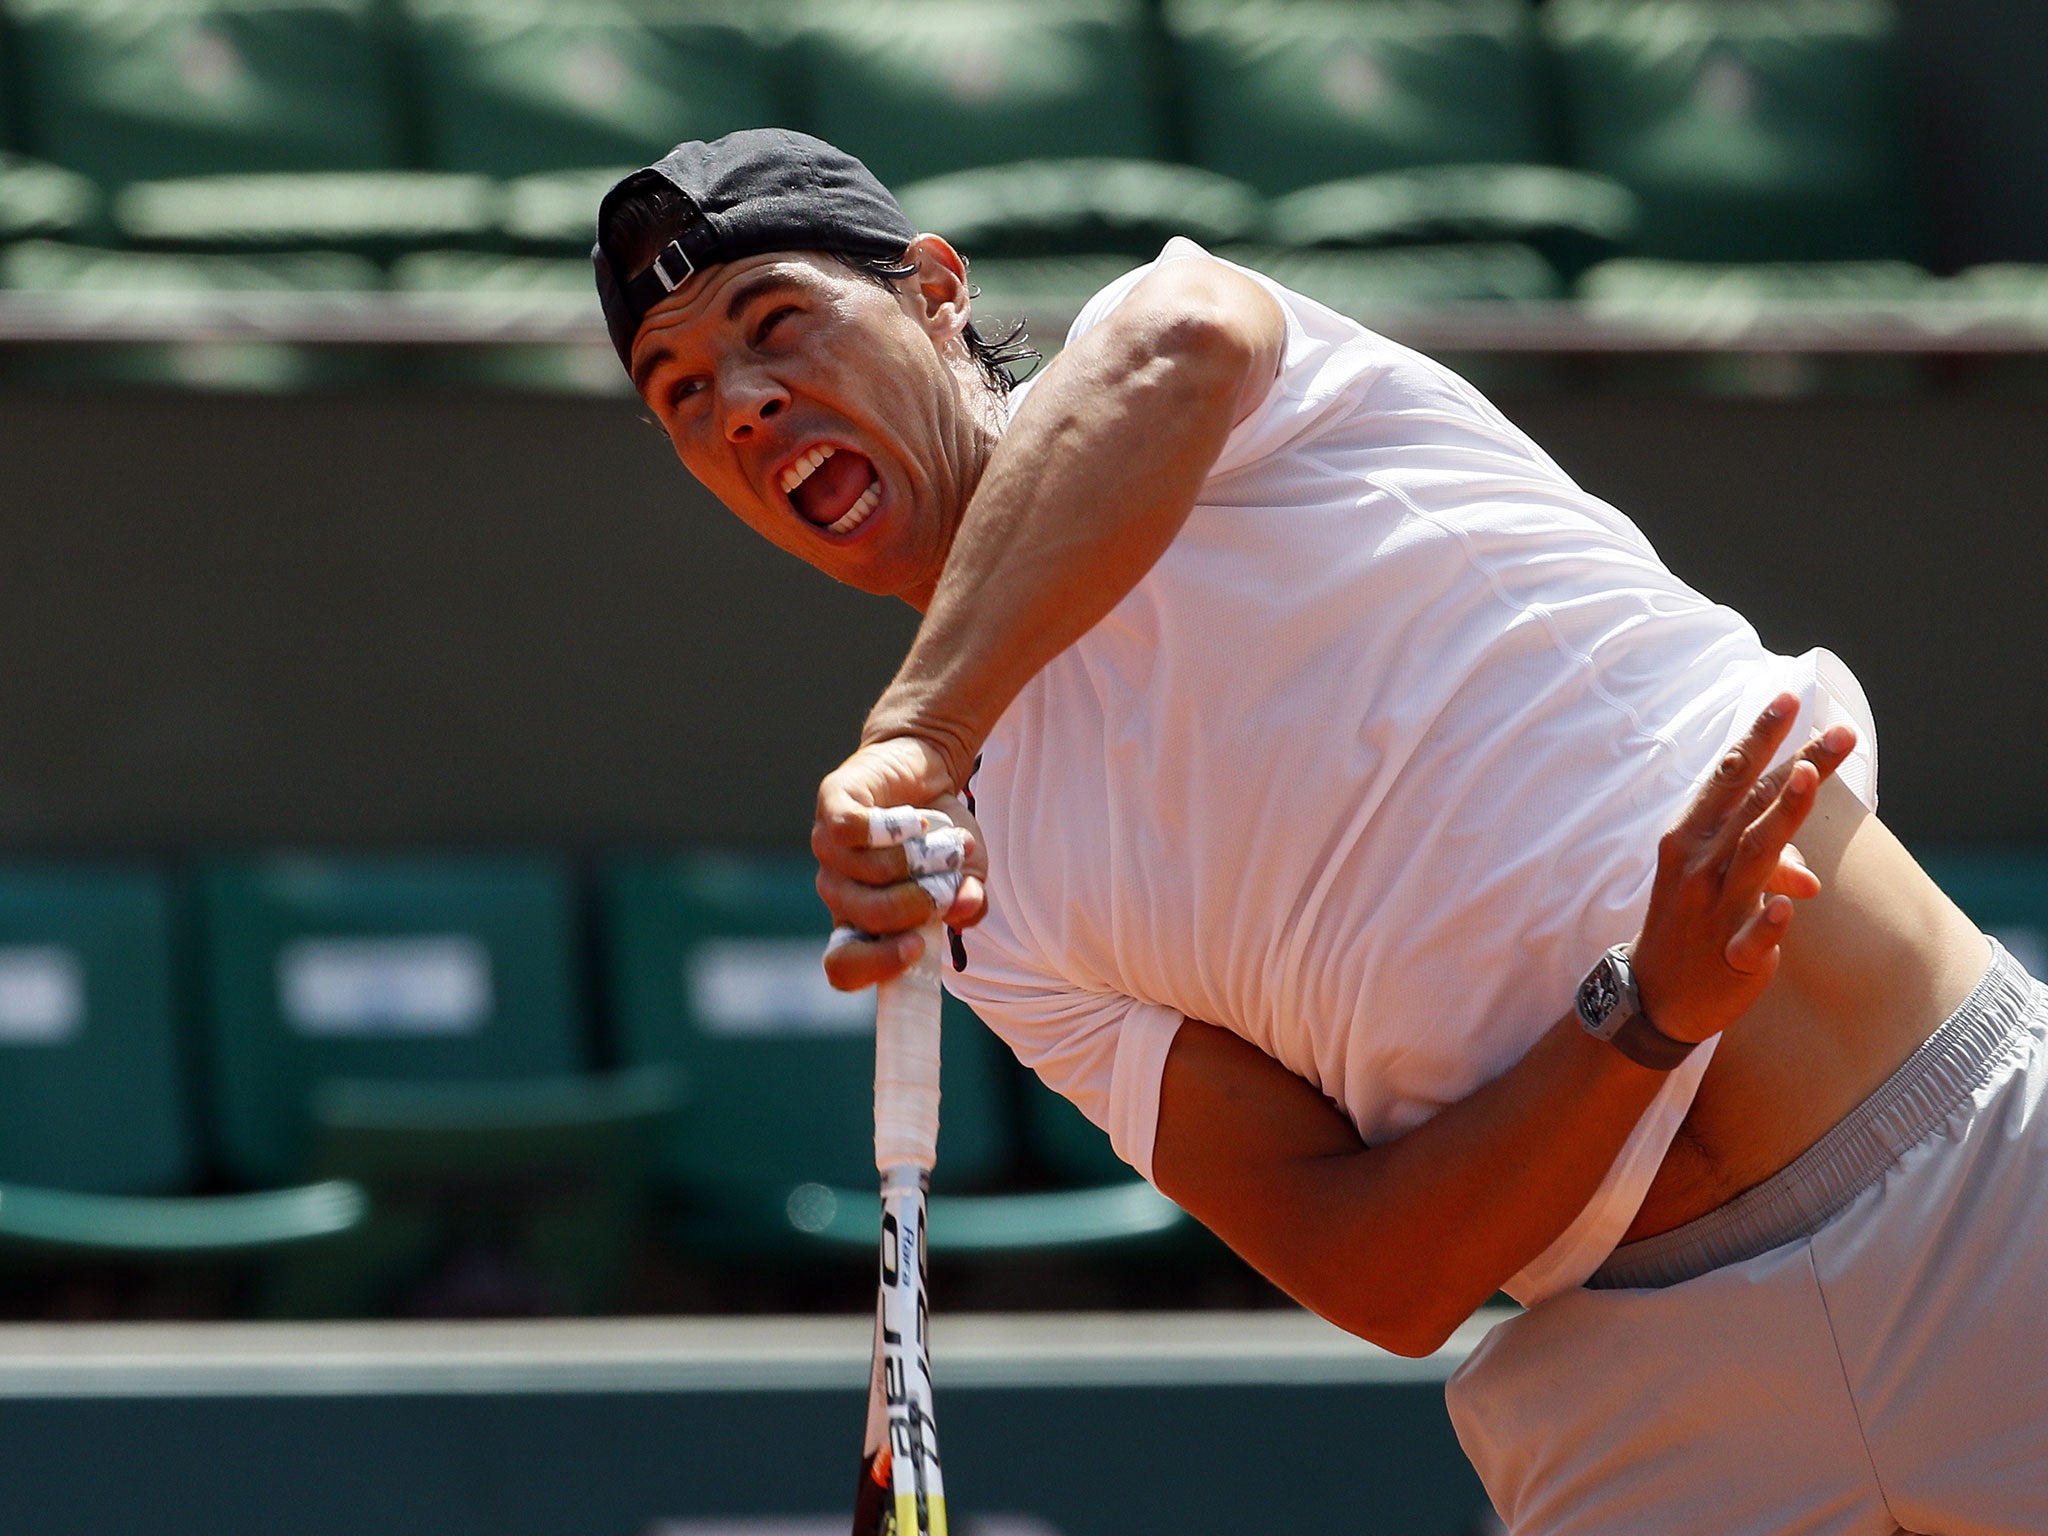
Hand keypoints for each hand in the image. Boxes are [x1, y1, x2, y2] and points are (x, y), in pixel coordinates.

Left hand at [813, 734, 988, 990]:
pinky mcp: (831, 807)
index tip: (918, 947)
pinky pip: (853, 830)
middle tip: (949, 882)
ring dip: (923, 858)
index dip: (877, 966)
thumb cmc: (941, 833)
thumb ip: (969, 900)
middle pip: (871, 917)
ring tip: (946, 843)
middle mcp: (839, 892)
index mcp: (862, 922)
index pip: (843, 968)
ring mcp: (828, 850)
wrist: (926, 768)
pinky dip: (896, 827)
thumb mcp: (967, 873)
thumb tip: (965, 907)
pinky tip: (917, 821)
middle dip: (921, 902)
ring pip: (871, 871)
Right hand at [1630, 693, 1856, 1044]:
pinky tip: (1790, 906)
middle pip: (1751, 804)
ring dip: (1780, 817)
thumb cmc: (1689, 927)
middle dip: (1793, 763)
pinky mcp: (1729, 956)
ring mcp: (1713, 908)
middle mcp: (1700, 863)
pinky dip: (1768, 921)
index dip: (1760, 738)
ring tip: (1807, 779)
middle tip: (1836, 730)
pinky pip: (1751, 937)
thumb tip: (1808, 879)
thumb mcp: (1718, 886)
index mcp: (1692, 837)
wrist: (1654, 996)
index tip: (1791, 697)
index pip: (1731, 777)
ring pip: (1752, 855)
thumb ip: (1766, 867)